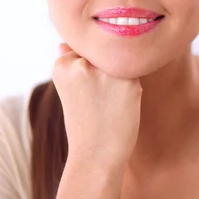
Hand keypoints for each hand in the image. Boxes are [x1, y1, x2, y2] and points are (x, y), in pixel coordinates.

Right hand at [52, 43, 142, 161]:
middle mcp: (82, 64)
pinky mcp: (129, 82)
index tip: (87, 92)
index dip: (90, 69)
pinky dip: (131, 88)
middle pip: (105, 52)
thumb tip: (66, 44)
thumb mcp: (68, 89)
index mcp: (62, 64)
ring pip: (121, 61)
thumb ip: (69, 63)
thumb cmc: (83, 122)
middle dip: (105, 71)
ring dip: (120, 77)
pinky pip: (136, 73)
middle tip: (99, 100)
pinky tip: (120, 106)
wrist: (95, 155)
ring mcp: (106, 72)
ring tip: (108, 104)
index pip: (86, 48)